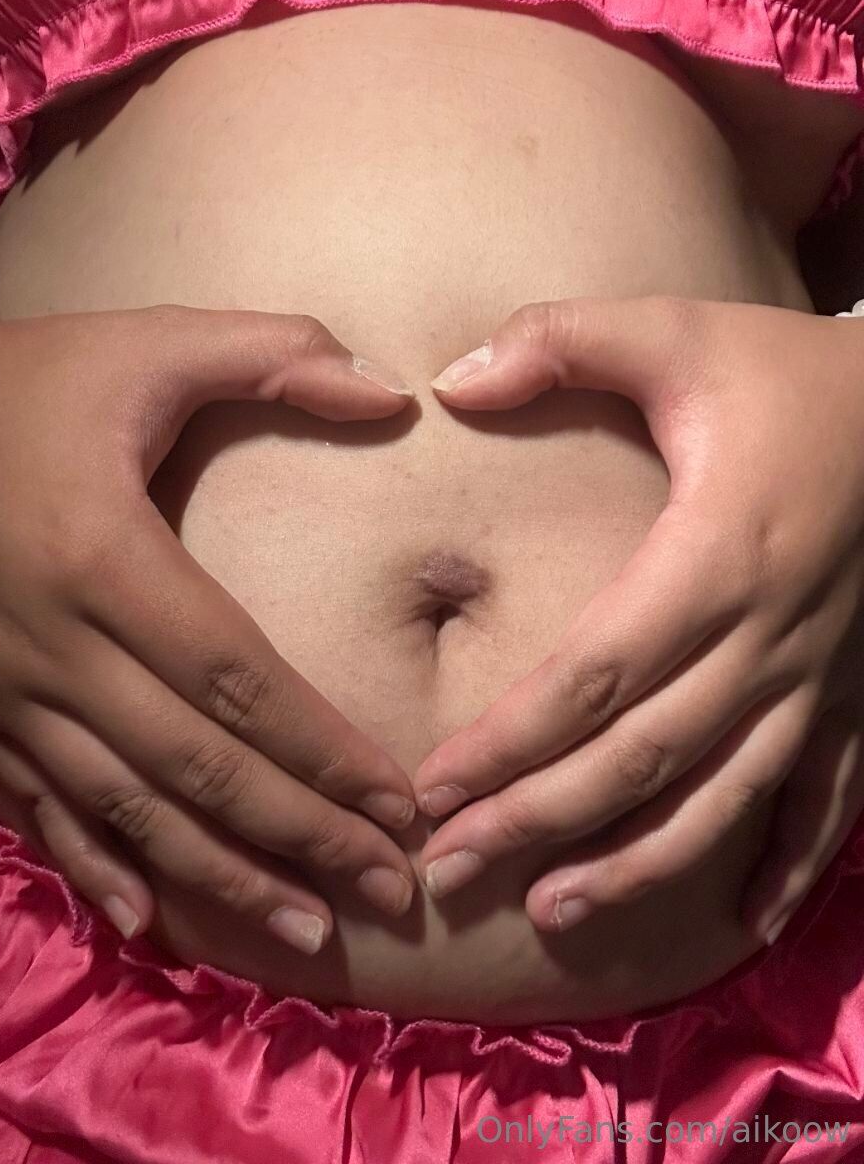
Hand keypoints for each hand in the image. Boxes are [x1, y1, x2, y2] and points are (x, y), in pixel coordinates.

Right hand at [0, 304, 417, 954]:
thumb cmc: (29, 380)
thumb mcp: (148, 340)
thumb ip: (274, 353)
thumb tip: (396, 390)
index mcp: (102, 557)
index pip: (237, 680)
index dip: (323, 750)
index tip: (400, 803)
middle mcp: (51, 646)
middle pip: (194, 767)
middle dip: (301, 836)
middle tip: (391, 890)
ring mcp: (4, 691)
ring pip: (124, 810)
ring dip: (220, 878)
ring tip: (308, 930)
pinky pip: (37, 810)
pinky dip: (95, 867)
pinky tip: (151, 921)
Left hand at [412, 296, 863, 939]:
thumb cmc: (789, 371)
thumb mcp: (677, 330)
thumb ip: (559, 340)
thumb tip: (449, 384)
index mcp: (714, 556)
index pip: (590, 675)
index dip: (507, 741)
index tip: (432, 787)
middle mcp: (769, 635)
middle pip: (639, 756)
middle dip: (538, 819)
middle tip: (451, 865)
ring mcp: (821, 675)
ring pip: (722, 798)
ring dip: (637, 865)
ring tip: (551, 912)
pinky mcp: (857, 691)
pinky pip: (827, 801)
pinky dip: (785, 865)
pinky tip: (738, 924)